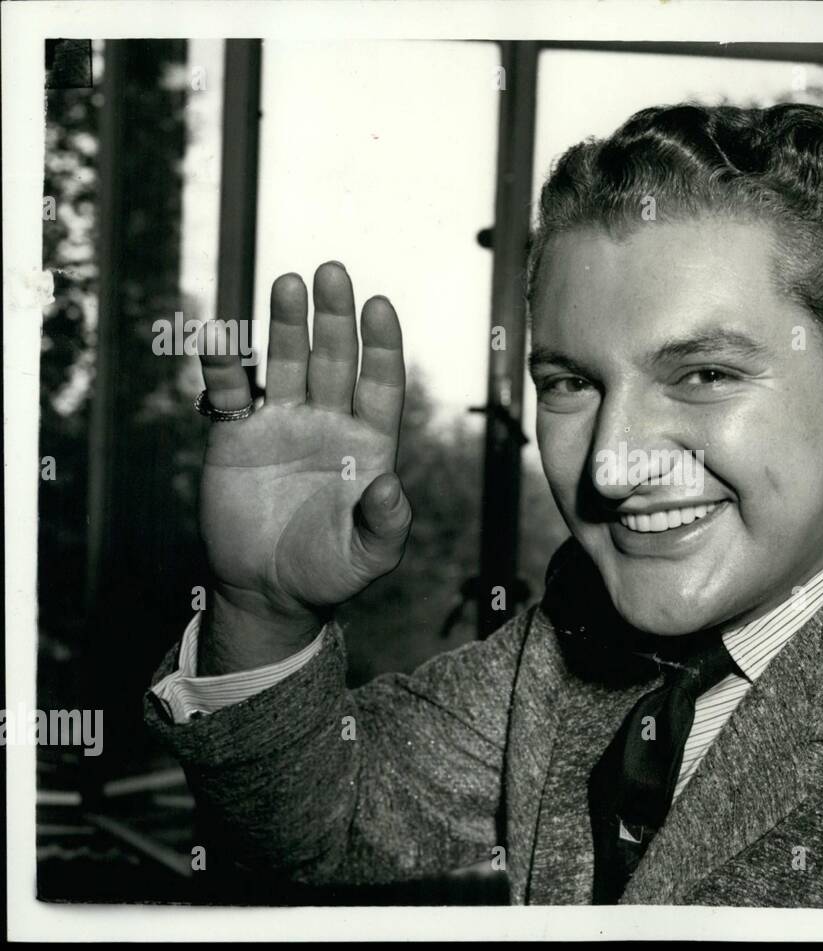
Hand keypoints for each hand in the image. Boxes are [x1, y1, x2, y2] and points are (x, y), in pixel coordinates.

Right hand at [195, 262, 409, 663]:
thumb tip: (389, 486)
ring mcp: (282, 423)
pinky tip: (218, 335)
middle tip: (332, 272)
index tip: (379, 307)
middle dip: (334, 317)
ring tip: (287, 283)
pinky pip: (229, 391)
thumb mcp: (370, 557)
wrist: (270, 590)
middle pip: (334, 359)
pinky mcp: (236, 435)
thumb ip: (386, 525)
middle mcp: (329, 422)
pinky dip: (223, 364)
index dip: (381, 345)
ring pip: (286, 362)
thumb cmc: (330, 570)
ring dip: (286, 324)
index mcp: (369, 443)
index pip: (381, 384)